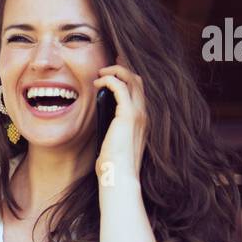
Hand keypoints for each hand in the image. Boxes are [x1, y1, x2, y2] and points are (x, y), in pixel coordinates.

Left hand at [93, 59, 146, 182]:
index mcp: (142, 121)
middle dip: (124, 69)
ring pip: (133, 79)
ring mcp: (139, 113)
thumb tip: (100, 121)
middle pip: (139, 81)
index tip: (114, 72)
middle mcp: (144, 114)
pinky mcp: (128, 114)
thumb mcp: (113, 143)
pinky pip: (120, 87)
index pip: (139, 92)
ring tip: (101, 73)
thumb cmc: (114, 165)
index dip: (128, 79)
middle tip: (108, 65)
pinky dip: (109, 80)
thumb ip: (111, 129)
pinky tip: (97, 82)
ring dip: (116, 71)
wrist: (120, 176)